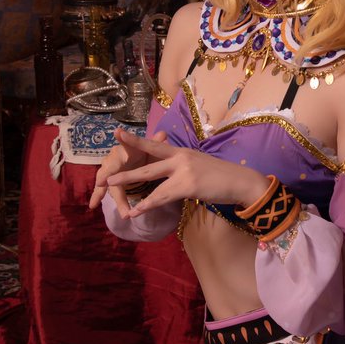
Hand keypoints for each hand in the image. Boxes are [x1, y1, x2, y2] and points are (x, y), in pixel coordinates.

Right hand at [89, 127, 166, 213]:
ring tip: (103, 205)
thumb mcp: (149, 150)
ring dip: (105, 194)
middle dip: (108, 177)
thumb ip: (155, 143)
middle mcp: (113, 159)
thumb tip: (162, 133)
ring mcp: (106, 170)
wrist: (131, 159)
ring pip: (105, 182)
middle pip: (110, 168)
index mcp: (126, 150)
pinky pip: (100, 189)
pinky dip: (96, 196)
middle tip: (104, 183)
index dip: (123, 140)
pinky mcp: (105, 181)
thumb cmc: (141, 154)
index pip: (126, 145)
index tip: (117, 133)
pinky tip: (92, 206)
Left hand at [96, 130, 270, 219]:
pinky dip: (147, 204)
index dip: (135, 140)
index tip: (117, 133)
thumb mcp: (198, 165)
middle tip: (104, 162)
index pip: (154, 145)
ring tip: (110, 185)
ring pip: (150, 178)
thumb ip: (182, 167)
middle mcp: (180, 157)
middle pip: (147, 158)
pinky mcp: (187, 185)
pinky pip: (162, 196)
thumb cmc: (221, 177)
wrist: (240, 182)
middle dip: (124, 161)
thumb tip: (170, 173)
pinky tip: (136, 210)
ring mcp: (183, 170)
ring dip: (128, 182)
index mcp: (181, 152)